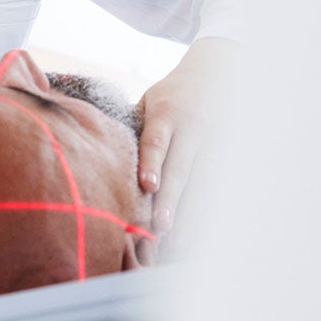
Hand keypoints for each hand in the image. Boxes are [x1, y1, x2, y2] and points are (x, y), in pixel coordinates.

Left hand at [136, 37, 236, 239]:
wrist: (216, 75)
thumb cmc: (169, 95)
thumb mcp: (147, 101)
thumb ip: (129, 128)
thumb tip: (94, 156)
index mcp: (167, 113)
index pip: (157, 140)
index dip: (152, 162)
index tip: (147, 185)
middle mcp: (193, 130)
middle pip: (181, 169)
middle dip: (171, 201)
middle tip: (160, 227)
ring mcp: (214, 145)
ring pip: (203, 185)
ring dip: (190, 216)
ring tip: (176, 245)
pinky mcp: (226, 157)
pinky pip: (216, 190)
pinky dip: (206, 215)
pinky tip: (195, 239)